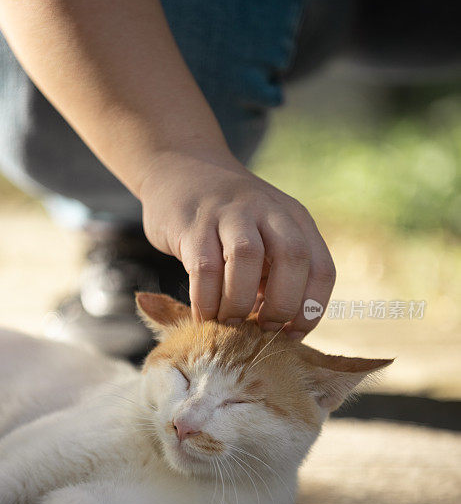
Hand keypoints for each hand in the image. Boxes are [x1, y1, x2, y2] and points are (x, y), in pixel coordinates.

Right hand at [139, 149, 335, 337]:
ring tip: (230, 322)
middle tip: (262, 329)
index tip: (291, 334)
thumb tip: (282, 330)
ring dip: (241, 302)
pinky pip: (204, 268)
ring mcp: (230, 212)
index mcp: (295, 219)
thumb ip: (277, 273)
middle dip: (282, 304)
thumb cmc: (227, 221)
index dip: (311, 310)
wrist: (180, 170)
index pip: (322, 269)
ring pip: (247, 258)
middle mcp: (268, 210)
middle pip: (293, 257)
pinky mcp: (193, 223)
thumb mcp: (264, 235)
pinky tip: (204, 315)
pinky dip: (206, 301)